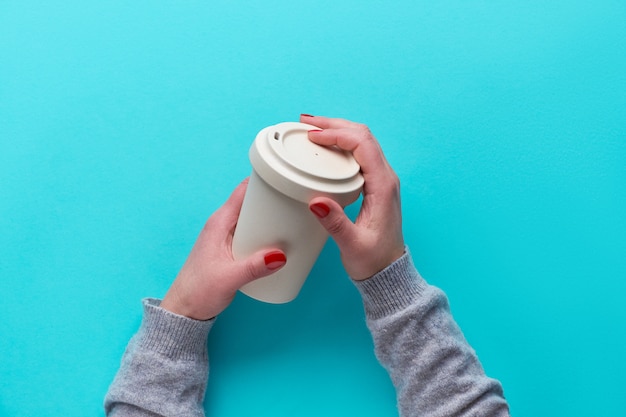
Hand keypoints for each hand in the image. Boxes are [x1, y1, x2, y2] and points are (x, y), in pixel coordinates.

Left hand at [160, 179, 286, 319]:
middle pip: (252, 202)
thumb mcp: (229, 279)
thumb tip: (281, 255)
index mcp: (219, 222)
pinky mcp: (231, 248)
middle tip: (298, 204)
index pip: (243, 191)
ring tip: (295, 220)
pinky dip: (267, 232)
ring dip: (272, 218)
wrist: (184, 310)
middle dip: (274, 200)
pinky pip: (253, 232)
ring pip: (254, 218)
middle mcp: (223, 224)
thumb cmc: (198, 292)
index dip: (264, 183)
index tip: (286, 182)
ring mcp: (227, 236)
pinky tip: (281, 241)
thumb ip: (254, 268)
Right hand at [302, 114, 404, 280]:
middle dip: (334, 125)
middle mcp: (386, 178)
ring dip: (338, 131)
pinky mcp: (374, 186)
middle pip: (363, 135)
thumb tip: (316, 201)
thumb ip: (335, 223)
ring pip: (362, 142)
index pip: (362, 145)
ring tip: (311, 129)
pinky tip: (324, 148)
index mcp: (383, 186)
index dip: (337, 134)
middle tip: (305, 123)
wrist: (388, 274)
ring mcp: (381, 180)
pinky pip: (360, 155)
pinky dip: (341, 145)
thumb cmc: (374, 261)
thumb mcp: (352, 245)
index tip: (312, 137)